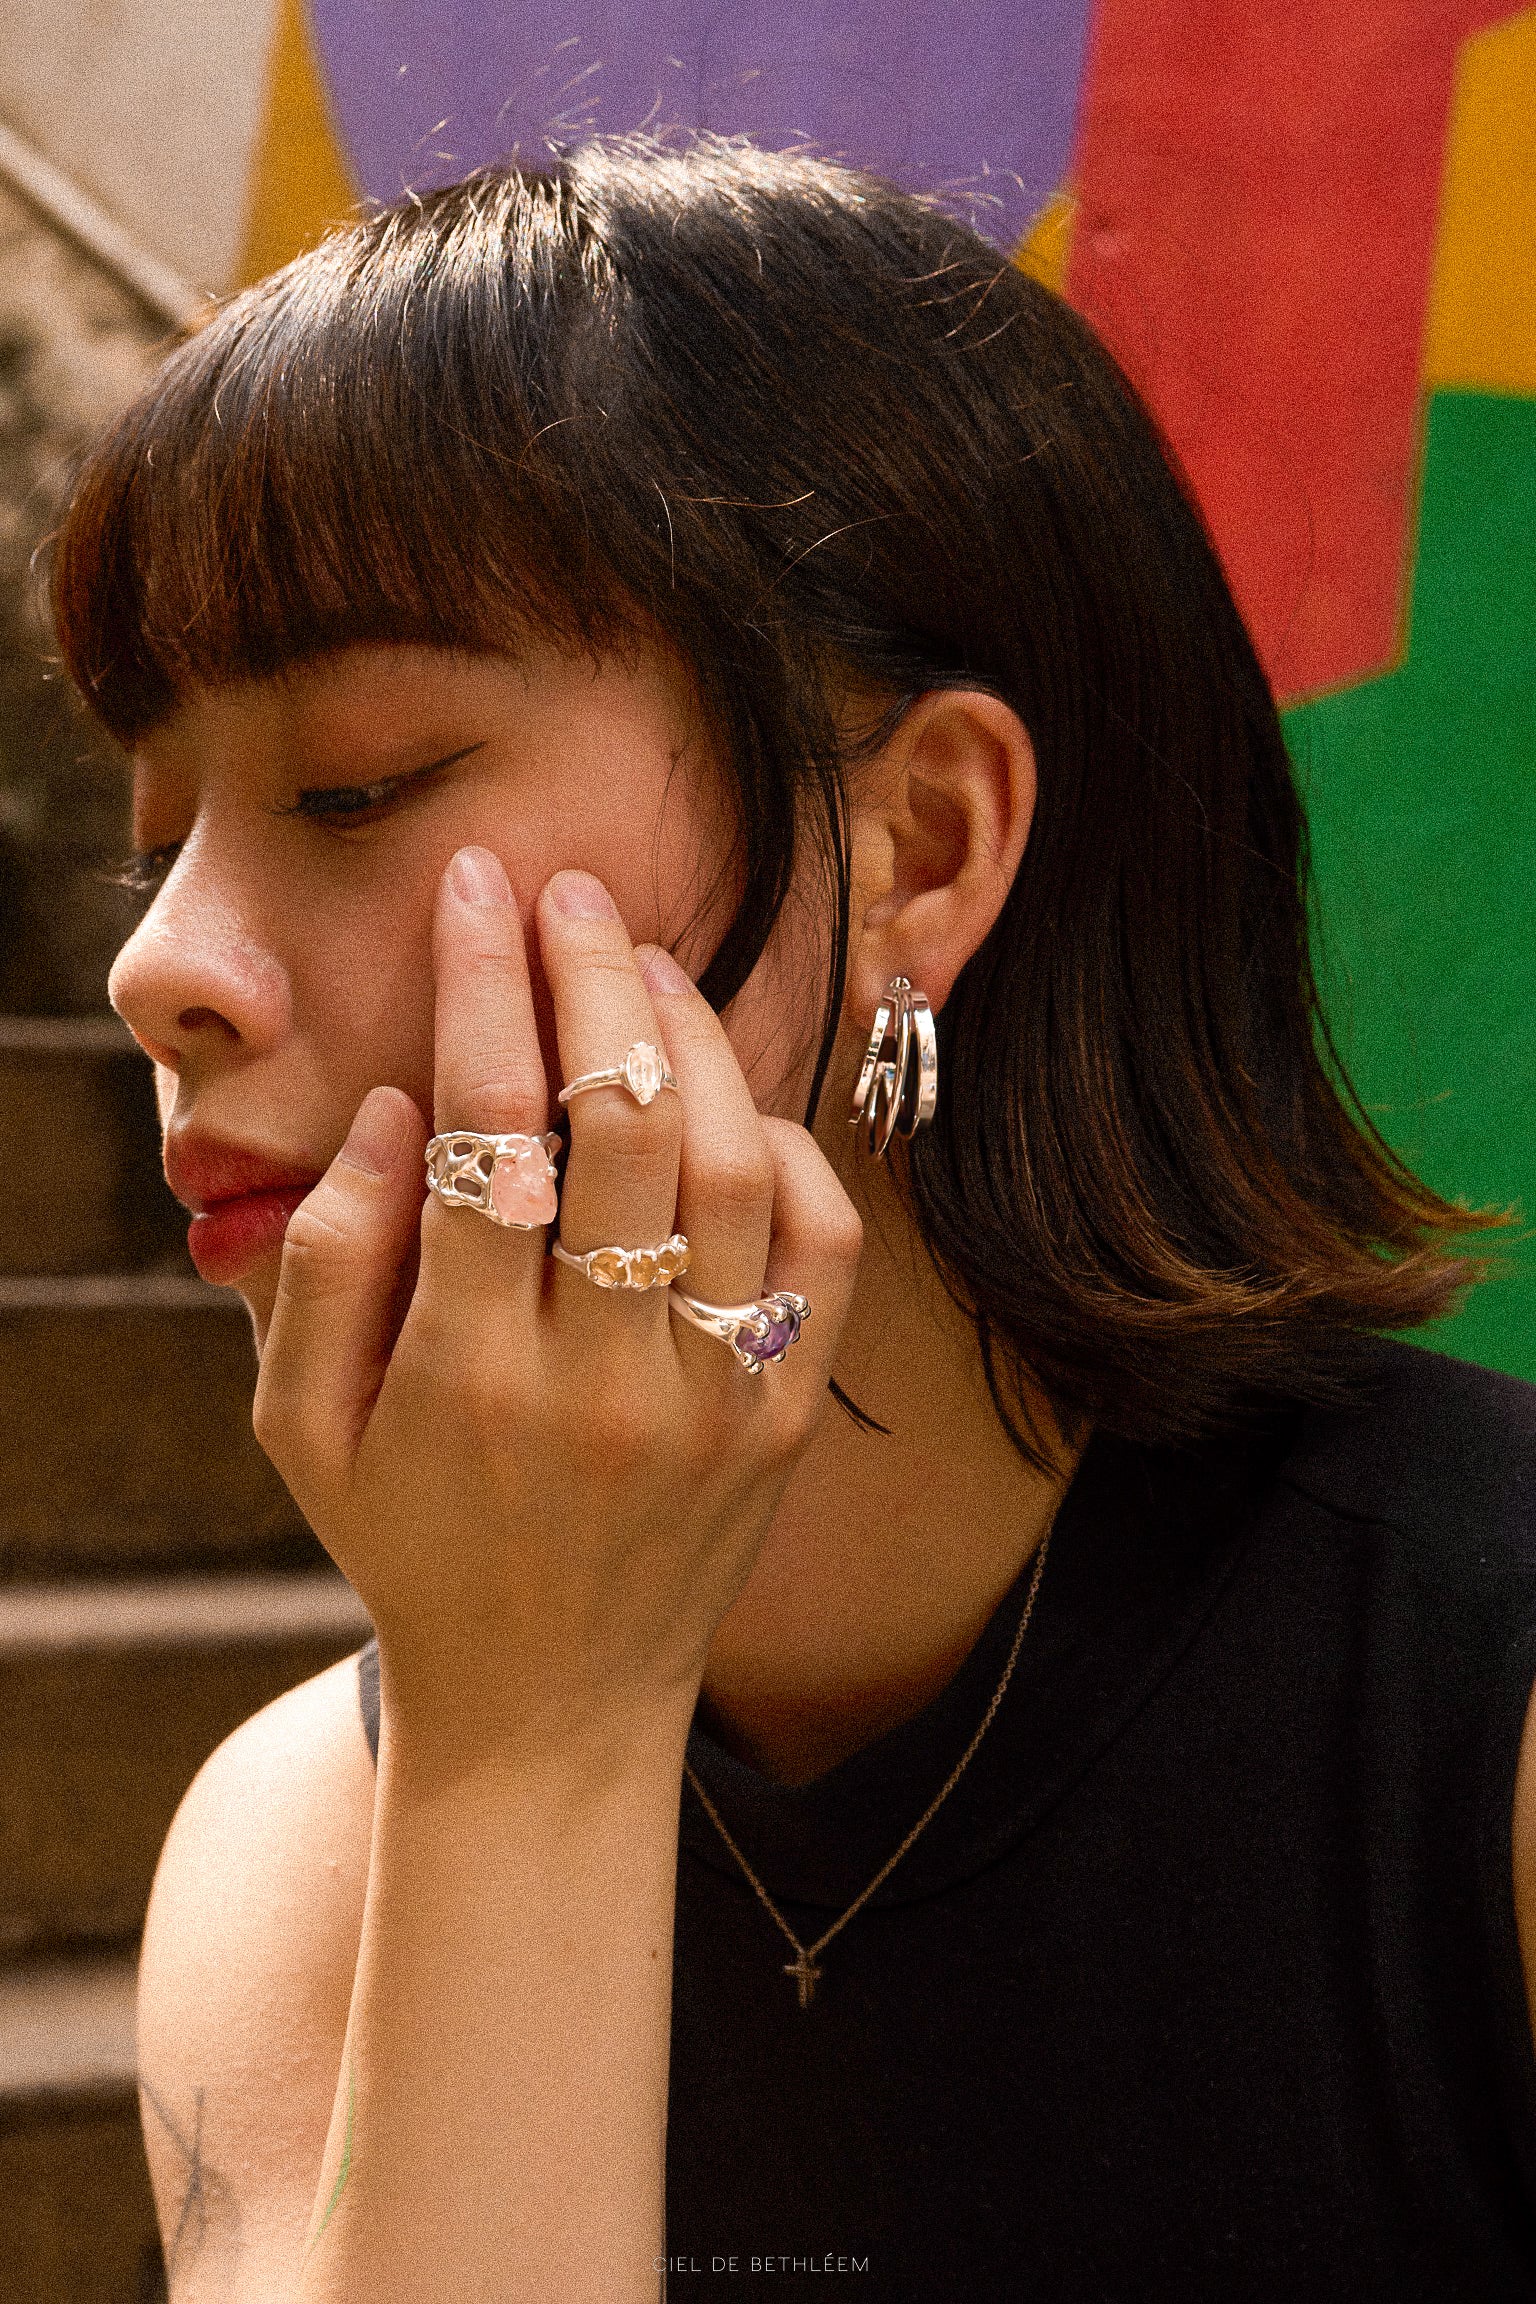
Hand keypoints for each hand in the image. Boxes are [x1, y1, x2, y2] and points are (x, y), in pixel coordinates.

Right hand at [252, 848, 861, 1765]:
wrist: (550, 1702)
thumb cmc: (409, 1543)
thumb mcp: (301, 1427)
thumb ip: (325, 1263)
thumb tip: (398, 1106)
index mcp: (465, 1375)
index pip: (485, 1129)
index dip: (481, 985)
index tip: (478, 889)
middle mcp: (604, 1382)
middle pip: (624, 1122)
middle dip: (594, 975)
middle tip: (571, 892)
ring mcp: (715, 1400)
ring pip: (736, 1167)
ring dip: (695, 1039)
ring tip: (645, 967)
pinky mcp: (789, 1417)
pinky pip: (825, 1249)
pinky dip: (791, 1150)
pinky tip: (728, 1104)